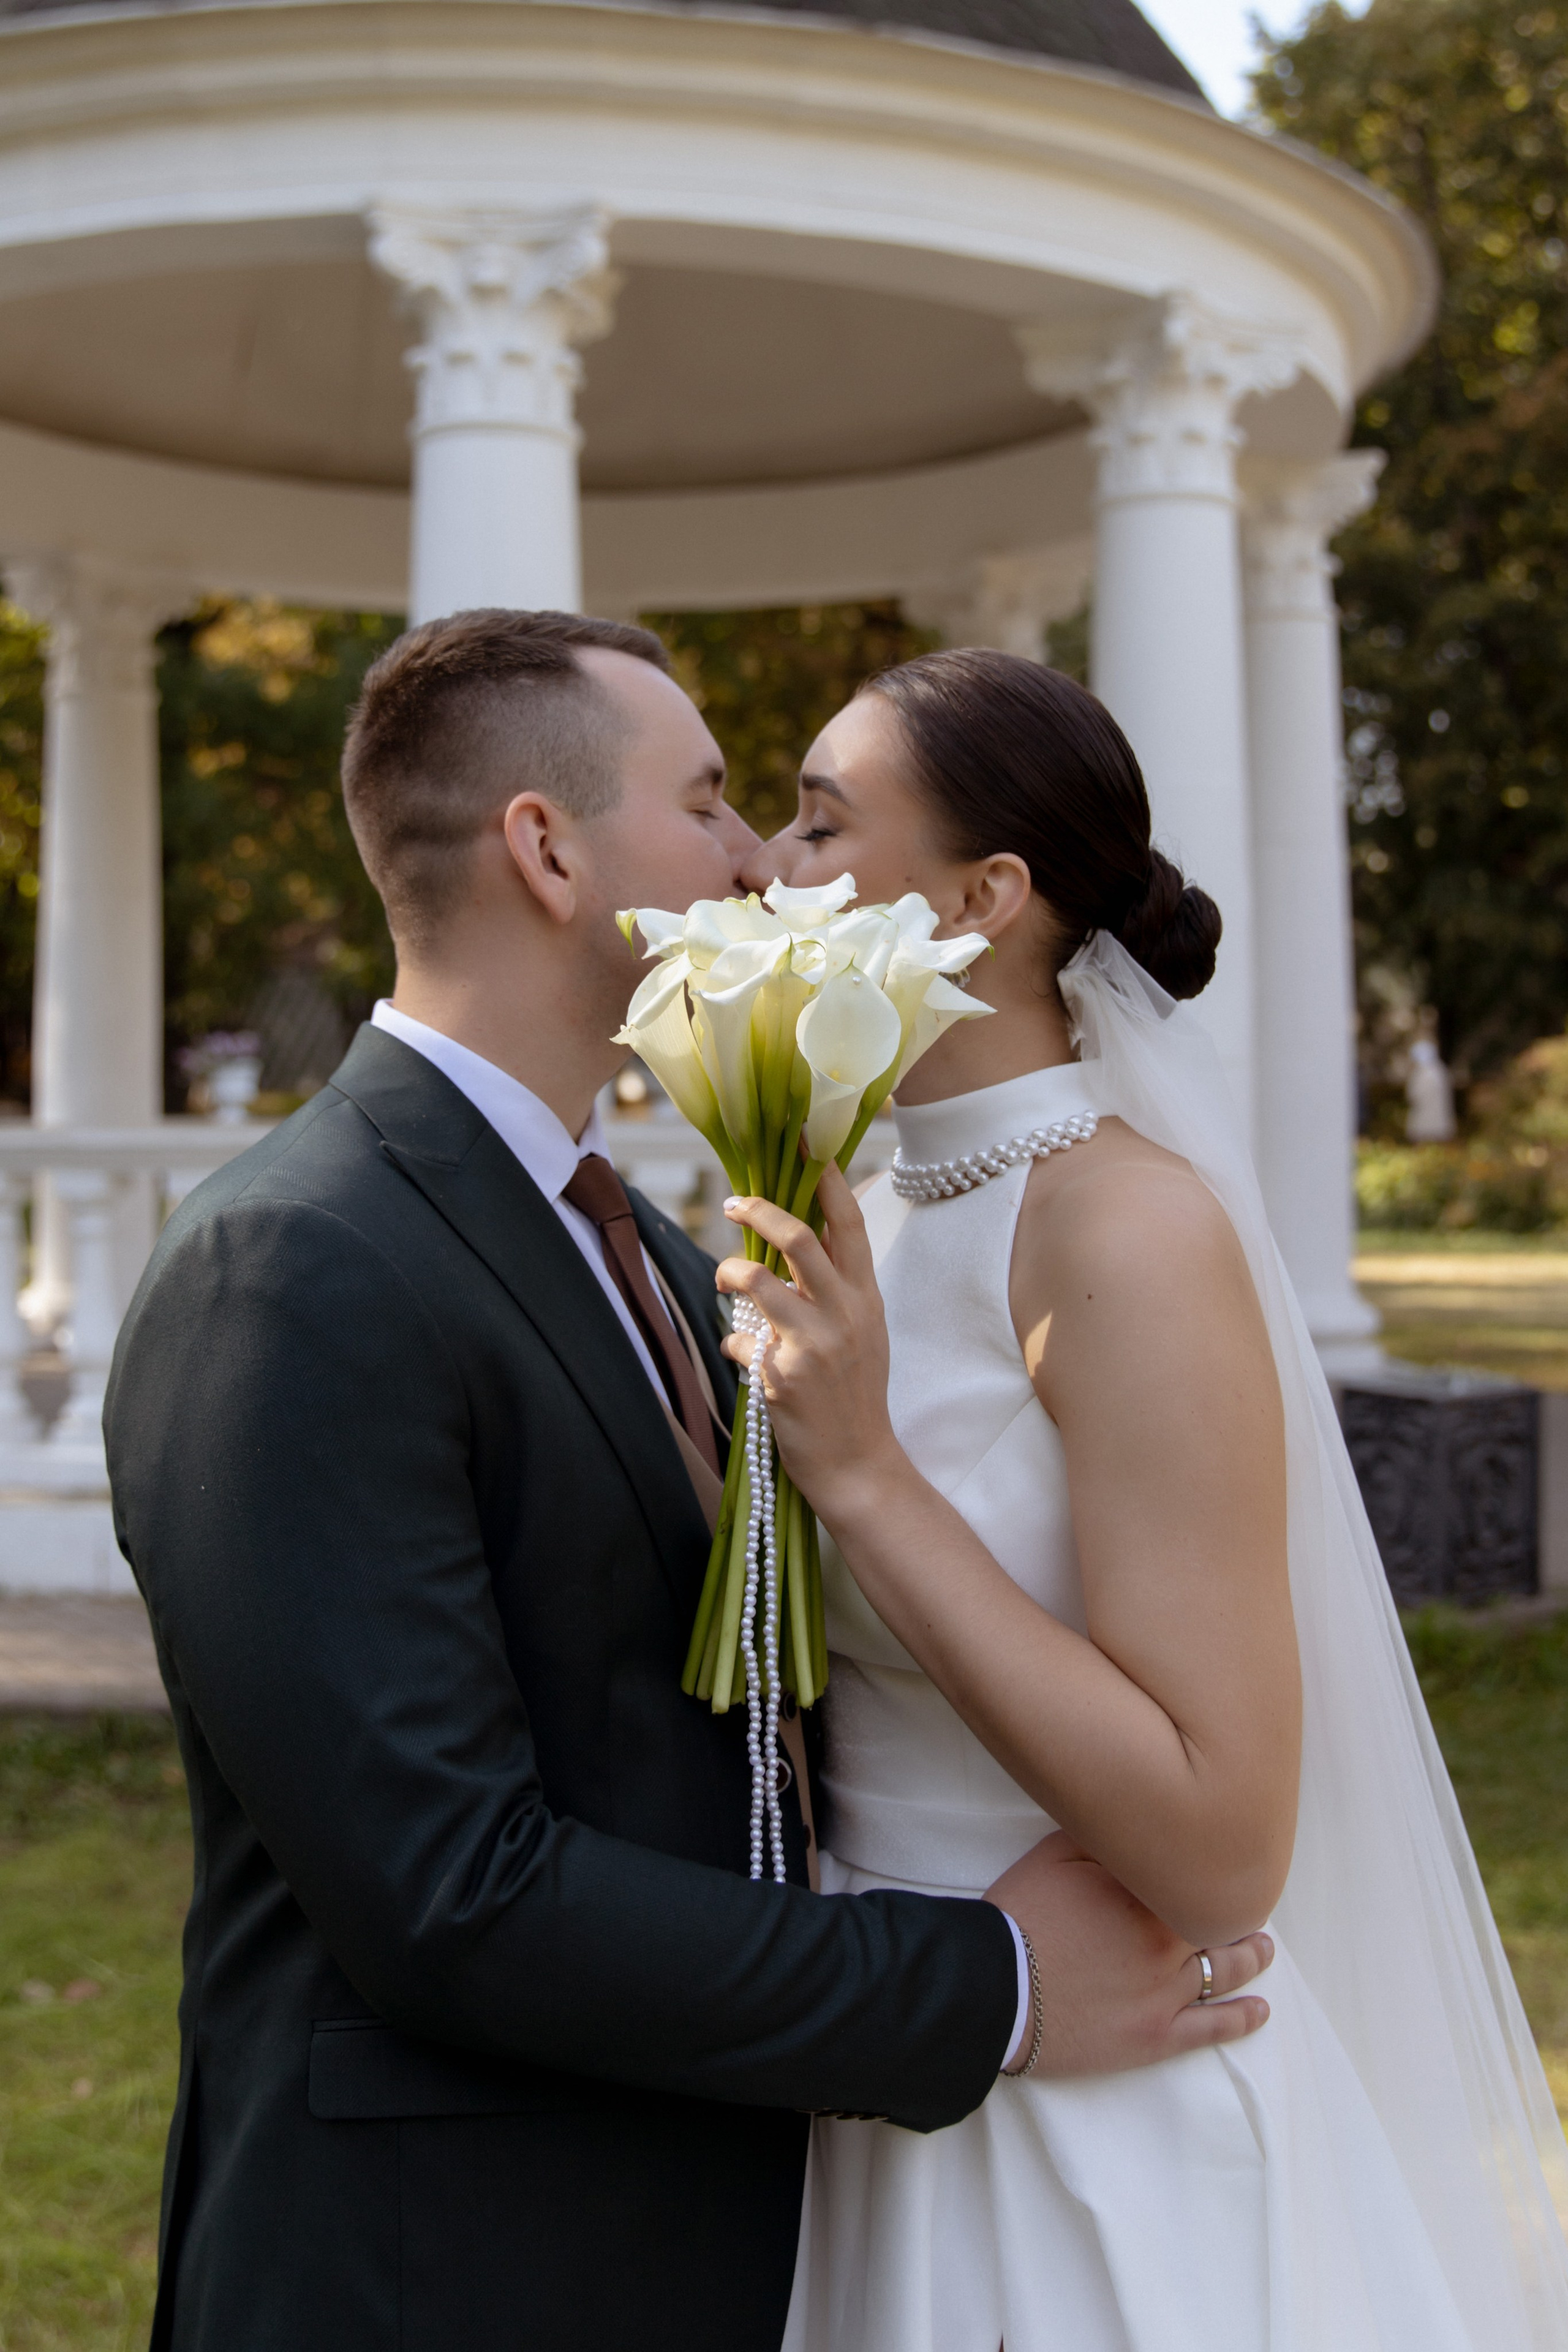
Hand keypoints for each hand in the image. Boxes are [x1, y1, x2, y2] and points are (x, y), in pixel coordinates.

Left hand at [718, 1163, 901, 1514]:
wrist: (858, 1465)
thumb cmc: (855, 1395)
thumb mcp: (864, 1333)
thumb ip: (835, 1291)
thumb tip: (787, 1251)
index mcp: (866, 1298)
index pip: (849, 1223)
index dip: (826, 1177)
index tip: (806, 1140)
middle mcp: (844, 1314)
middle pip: (801, 1238)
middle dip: (761, 1212)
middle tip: (733, 1203)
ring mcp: (814, 1346)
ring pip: (758, 1282)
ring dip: (730, 1273)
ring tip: (723, 1280)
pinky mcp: (782, 1378)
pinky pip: (741, 1344)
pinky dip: (735, 1348)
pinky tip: (745, 1362)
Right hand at [986, 1831, 1271, 2076]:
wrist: (994, 1989)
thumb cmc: (1021, 1917)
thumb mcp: (1055, 1854)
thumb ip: (1103, 1837)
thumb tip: (1136, 1815)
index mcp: (1147, 1897)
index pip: (1196, 1878)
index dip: (1210, 1870)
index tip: (1222, 1862)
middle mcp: (1167, 1945)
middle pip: (1217, 1923)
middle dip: (1236, 1912)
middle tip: (1250, 1902)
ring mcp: (1165, 1995)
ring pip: (1225, 1972)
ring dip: (1250, 1957)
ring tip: (1264, 1947)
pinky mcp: (1155, 2037)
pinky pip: (1212, 2029)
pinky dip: (1243, 2019)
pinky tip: (1261, 2009)